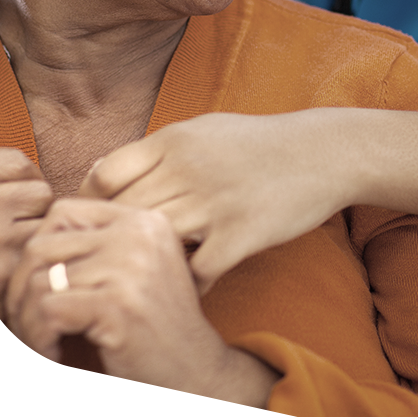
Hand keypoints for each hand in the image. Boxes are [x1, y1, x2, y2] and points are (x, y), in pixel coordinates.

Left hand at [6, 200, 278, 404]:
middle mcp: (139, 234)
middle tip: (26, 318)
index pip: (63, 211)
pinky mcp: (115, 304)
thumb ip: (101, 245)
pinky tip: (53, 351)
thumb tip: (32, 240)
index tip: (39, 285)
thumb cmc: (156, 323)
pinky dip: (38, 337)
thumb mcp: (139, 268)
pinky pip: (47, 311)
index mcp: (144, 220)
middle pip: (42, 244)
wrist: (193, 369)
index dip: (38, 249)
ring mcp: (129, 267)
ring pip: (39, 281)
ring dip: (26, 318)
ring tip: (39, 339)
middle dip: (21, 287)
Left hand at [79, 111, 351, 292]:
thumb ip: (158, 150)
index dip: (93, 203)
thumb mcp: (205, 130)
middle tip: (114, 260)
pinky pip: (196, 271)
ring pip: (154, 242)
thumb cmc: (259, 143)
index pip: (105, 174)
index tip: (99, 223)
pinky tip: (191, 286)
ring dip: (149, 263)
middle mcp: (188, 168)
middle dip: (115, 239)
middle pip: (124, 213)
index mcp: (174, 139)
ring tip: (148, 276)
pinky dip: (189, 284)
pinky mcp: (241, 234)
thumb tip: (103, 172)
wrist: (323, 152)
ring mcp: (214, 203)